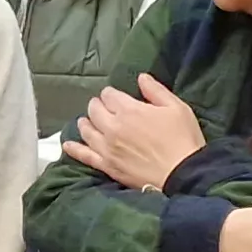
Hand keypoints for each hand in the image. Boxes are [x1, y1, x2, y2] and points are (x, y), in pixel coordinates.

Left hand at [60, 75, 209, 189]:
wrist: (182, 174)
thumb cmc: (183, 139)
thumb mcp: (177, 108)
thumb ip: (156, 91)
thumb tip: (141, 78)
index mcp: (129, 110)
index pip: (110, 95)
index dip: (112, 94)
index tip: (116, 96)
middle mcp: (112, 127)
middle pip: (95, 110)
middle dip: (98, 105)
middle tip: (103, 107)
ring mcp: (107, 147)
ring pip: (87, 130)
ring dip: (86, 122)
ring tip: (87, 120)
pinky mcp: (107, 165)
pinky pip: (85, 155)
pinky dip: (74, 148)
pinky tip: (68, 144)